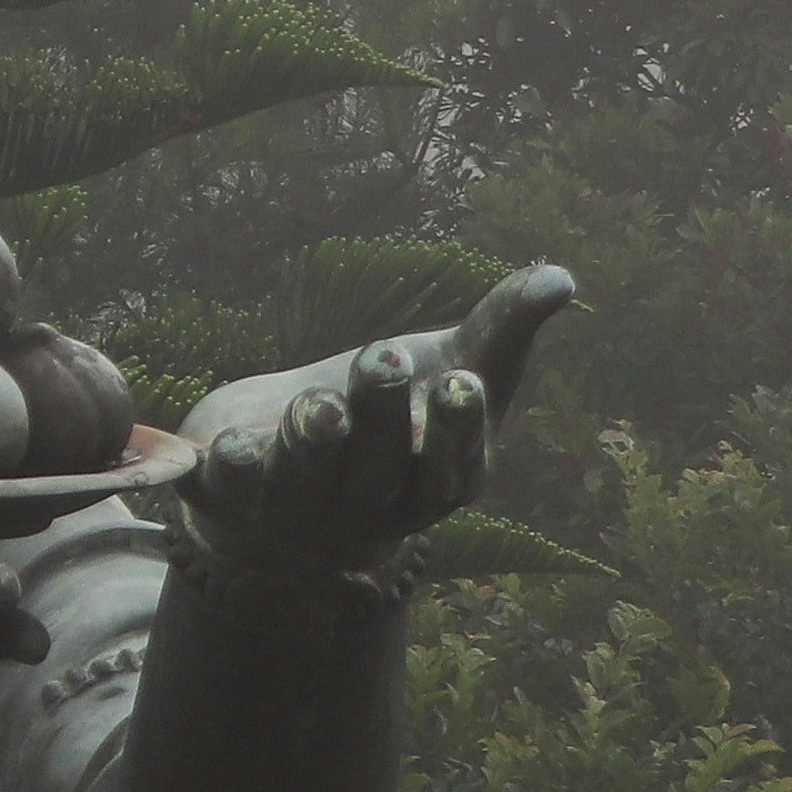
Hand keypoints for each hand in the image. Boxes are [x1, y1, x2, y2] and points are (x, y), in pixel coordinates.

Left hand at [172, 263, 575, 581]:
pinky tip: (233, 445)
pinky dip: (231, 471)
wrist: (283, 473)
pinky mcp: (228, 503)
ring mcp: (295, 513)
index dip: (456, 432)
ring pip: (306, 479)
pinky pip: (228, 495)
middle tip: (383, 354)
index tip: (462, 382)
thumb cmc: (387, 418)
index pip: (452, 473)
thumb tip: (563, 278)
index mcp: (428, 485)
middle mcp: (364, 509)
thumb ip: (503, 331)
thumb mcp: (445, 370)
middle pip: (378, 468)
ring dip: (313, 438)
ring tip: (319, 401)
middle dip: (382, 412)